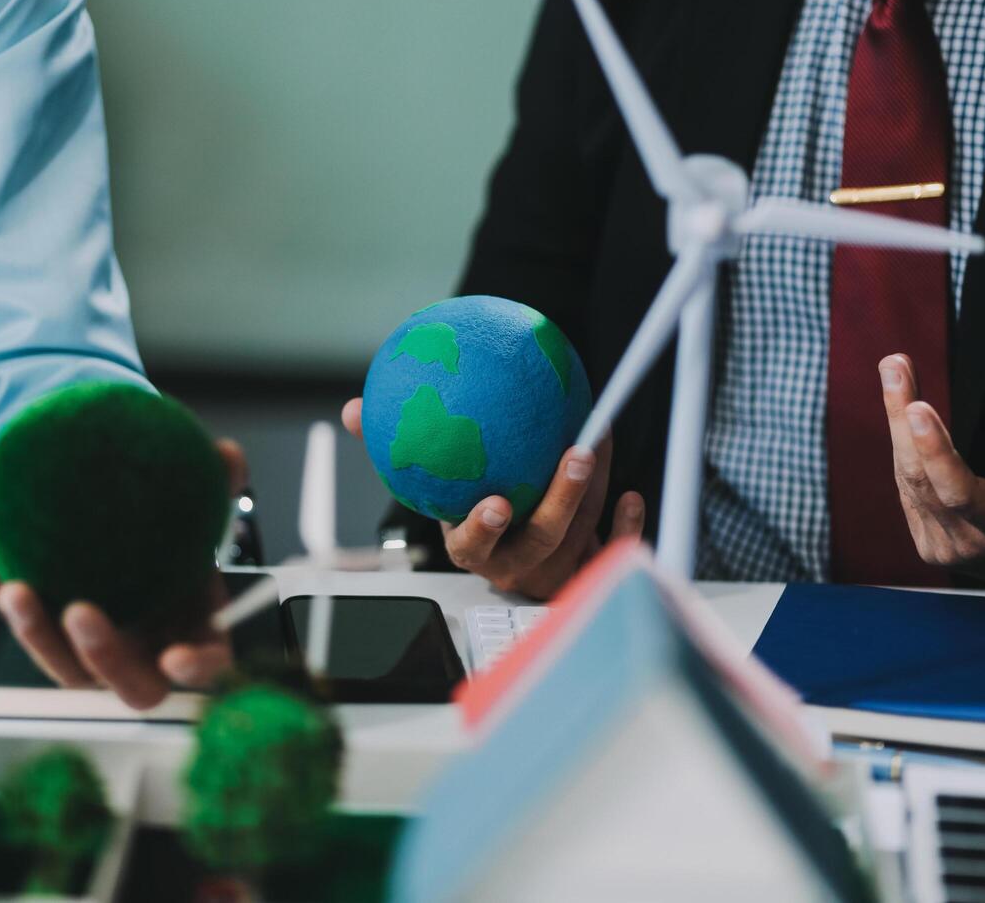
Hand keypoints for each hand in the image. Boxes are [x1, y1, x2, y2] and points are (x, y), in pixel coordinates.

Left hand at [0, 438, 248, 709]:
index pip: (205, 664)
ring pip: (64, 666)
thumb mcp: (199, 501)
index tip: (177, 658)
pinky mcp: (49, 636)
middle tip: (78, 611)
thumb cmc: (174, 527)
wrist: (126, 526)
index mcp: (193, 630)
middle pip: (130, 685)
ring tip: (15, 590)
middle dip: (102, 656)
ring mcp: (94, 654)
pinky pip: (21, 624)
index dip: (195, 668)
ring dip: (35, 634)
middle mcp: (145, 653)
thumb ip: (219, 480)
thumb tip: (227, 457)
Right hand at [343, 398, 644, 599]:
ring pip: (580, 539)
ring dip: (597, 492)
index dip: (483, 529)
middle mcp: (514, 567)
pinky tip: (632, 494)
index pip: (473, 546)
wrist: (512, 542)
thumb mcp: (429, 482)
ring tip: (602, 444)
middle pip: (540, 543)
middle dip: (561, 503)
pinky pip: (612, 549)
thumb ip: (393, 448)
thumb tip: (352, 410)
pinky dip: (624, 525)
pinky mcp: (588, 573)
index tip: (494, 502)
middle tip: (576, 456)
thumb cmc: (468, 504)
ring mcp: (554, 574)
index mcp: (474, 549)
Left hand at [880, 354, 984, 592]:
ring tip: (895, 368)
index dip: (936, 452)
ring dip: (897, 419)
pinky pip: (906, 483)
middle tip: (894, 364)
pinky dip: (902, 440)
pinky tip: (900, 403)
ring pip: (907, 476)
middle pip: (922, 477)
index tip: (917, 407)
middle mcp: (969, 543)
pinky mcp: (927, 537)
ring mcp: (942, 544)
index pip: (963, 496)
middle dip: (902, 417)